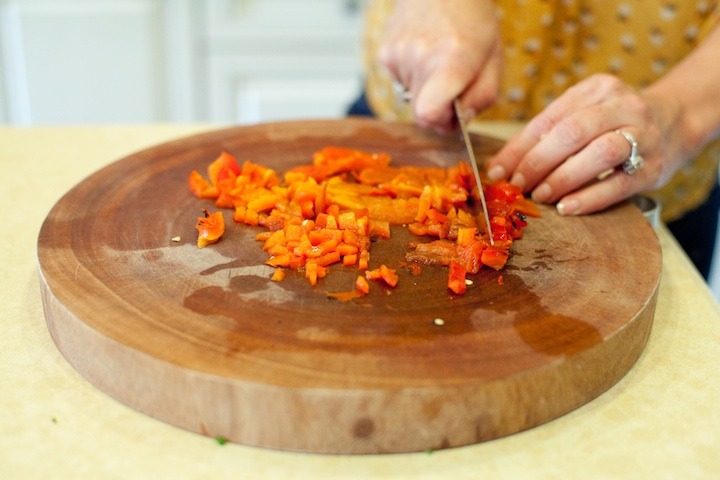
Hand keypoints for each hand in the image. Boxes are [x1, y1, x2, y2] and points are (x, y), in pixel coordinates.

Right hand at [378, 0, 501, 132]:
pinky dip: (413, 76)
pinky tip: (424, 53)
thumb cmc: (472, 20)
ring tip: (439, 60)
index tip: (453, 115)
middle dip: (438, 110)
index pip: (429, 113)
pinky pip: (399, 82)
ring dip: (426, 89)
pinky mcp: (385, 52)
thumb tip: (460, 121)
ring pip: (411, 97)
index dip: (441, 123)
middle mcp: (420, 57)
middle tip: (452, 89)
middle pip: (420, 113)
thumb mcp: (494, 59)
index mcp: (453, 59)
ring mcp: (398, 54)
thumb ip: (482, 97)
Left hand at [486, 73, 689, 214]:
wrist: (677, 120)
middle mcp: (622, 105)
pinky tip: (567, 207)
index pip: (548, 119)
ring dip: (563, 178)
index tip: (497, 172)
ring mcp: (642, 134)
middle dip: (537, 162)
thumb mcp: (583, 114)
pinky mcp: (653, 166)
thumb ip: (545, 135)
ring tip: (541, 195)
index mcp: (596, 89)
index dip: (518, 148)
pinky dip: (589, 197)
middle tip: (518, 185)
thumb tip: (499, 168)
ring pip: (598, 153)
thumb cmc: (614, 122)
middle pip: (572, 132)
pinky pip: (618, 183)